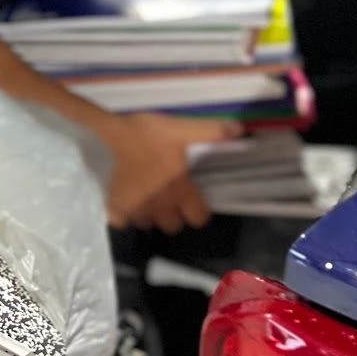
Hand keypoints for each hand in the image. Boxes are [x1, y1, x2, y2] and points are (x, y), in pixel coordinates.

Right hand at [105, 111, 238, 231]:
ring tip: (148, 197)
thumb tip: (240, 130)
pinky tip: (126, 202)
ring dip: (150, 214)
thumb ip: (212, 132)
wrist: (120, 132)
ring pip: (147, 224)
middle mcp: (161, 205)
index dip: (199, 211)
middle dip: (173, 215)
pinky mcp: (117, 205)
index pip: (198, 218)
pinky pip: (120, 221)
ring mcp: (137, 208)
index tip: (194, 200)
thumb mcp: (184, 129)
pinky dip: (123, 215)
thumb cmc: (153, 133)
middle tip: (170, 197)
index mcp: (180, 190)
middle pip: (172, 226)